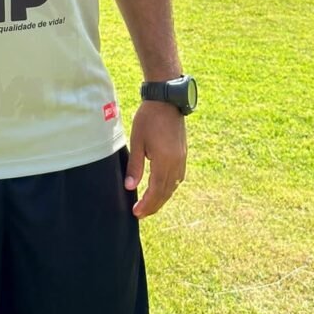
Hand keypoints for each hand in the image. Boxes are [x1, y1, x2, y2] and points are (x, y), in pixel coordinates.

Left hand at [124, 101, 186, 218]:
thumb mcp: (137, 141)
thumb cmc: (149, 118)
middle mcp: (176, 163)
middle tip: (140, 213)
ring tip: (149, 204)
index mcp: (164, 161)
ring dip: (162, 197)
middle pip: (166, 192)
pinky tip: (162, 188)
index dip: (147, 204)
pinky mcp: (183, 154)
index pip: (156, 191)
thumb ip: (135, 166)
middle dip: (153, 205)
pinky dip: (169, 187)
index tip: (136, 212)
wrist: (166, 100)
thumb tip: (130, 187)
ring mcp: (182, 159)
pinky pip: (178, 177)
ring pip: (173, 186)